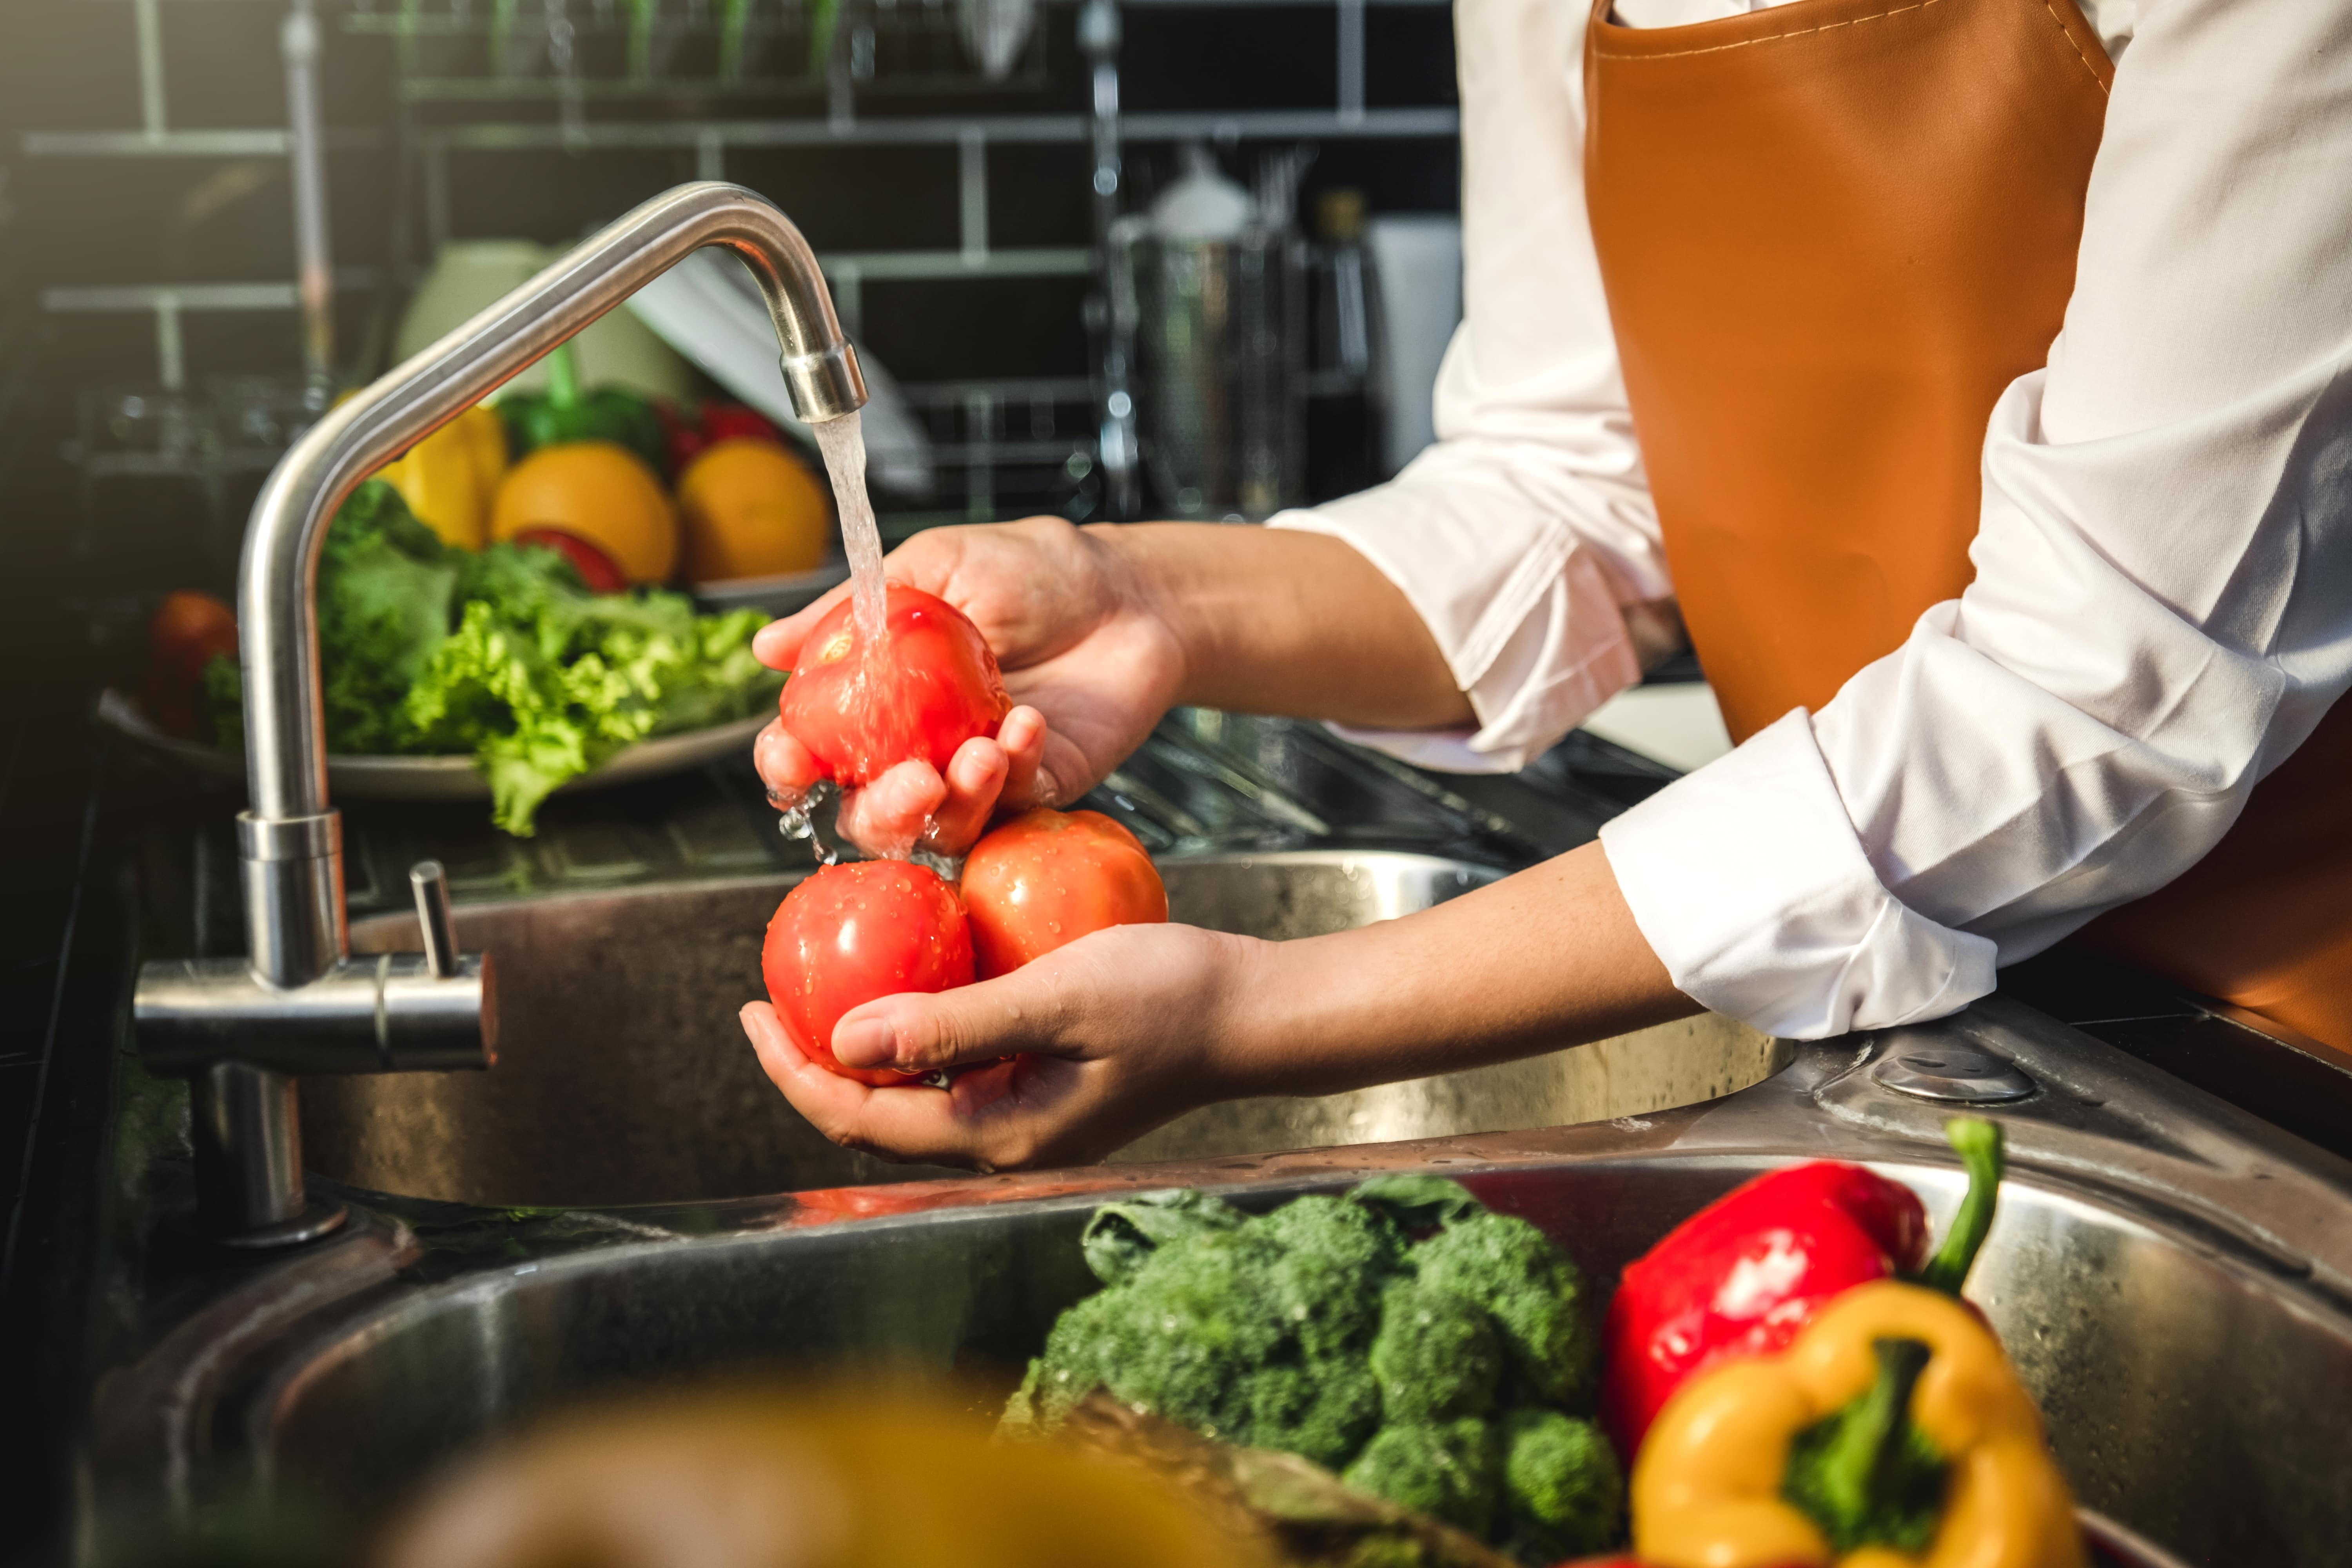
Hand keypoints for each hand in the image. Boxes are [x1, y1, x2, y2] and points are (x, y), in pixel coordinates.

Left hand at [740, 922, 1257, 1170]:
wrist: (1258, 1010)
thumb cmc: (1171, 997)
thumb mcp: (1057, 997)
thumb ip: (953, 1023)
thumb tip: (844, 1042)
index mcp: (998, 1135)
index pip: (860, 1117)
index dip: (792, 1069)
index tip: (750, 1008)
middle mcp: (1003, 1140)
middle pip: (875, 1115)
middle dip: (812, 1061)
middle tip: (768, 995)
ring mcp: (1028, 1116)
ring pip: (913, 1092)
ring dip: (863, 1044)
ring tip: (821, 984)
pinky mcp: (1047, 1085)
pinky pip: (957, 1064)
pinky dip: (917, 1026)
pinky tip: (912, 974)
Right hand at [752, 517, 1186, 855]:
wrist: (1127, 591)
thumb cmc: (1030, 571)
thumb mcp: (934, 569)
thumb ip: (851, 609)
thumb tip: (765, 645)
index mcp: (878, 701)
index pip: (814, 751)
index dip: (788, 764)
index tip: (790, 757)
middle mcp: (918, 751)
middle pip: (868, 816)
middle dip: (878, 811)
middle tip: (911, 779)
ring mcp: (977, 779)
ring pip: (939, 831)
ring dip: (953, 803)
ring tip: (979, 753)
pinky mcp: (1038, 791)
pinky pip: (1012, 809)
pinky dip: (1015, 772)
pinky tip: (1027, 722)